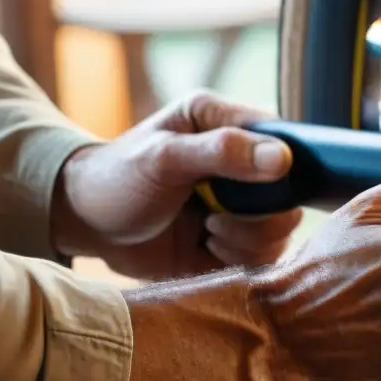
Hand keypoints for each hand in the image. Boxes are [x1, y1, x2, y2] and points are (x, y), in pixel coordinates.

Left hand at [53, 91, 302, 279]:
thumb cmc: (116, 177)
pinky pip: (266, 255)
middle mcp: (243, 162)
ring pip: (283, 228)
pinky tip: (209, 249)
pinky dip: (241, 257)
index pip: (286, 139)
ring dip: (248, 238)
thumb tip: (283, 159)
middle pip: (292, 192)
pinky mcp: (237, 240)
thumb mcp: (163, 156)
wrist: (87, 227)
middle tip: (215, 216)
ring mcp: (243, 204)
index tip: (258, 188)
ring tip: (208, 231)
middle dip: (260, 214)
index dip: (286, 167)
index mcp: (228, 123)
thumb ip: (222, 152)